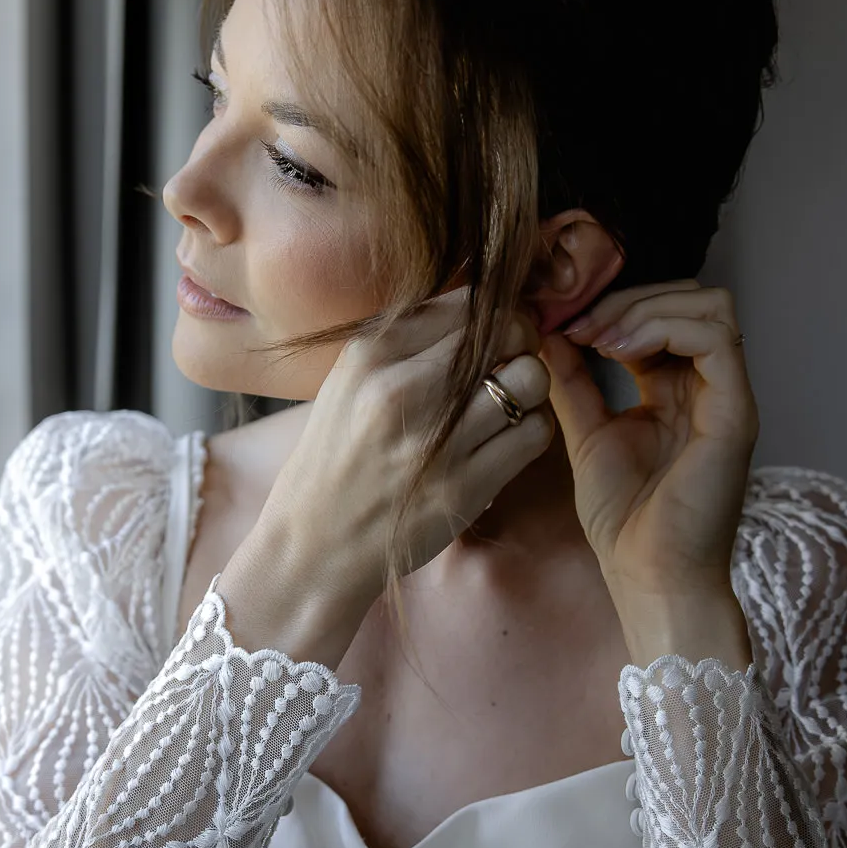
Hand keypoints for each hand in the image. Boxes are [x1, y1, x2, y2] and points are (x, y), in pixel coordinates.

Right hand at [267, 287, 553, 594]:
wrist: (313, 546)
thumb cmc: (333, 461)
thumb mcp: (348, 384)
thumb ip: (404, 343)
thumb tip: (474, 306)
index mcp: (372, 353)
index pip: (467, 301)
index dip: (497, 311)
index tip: (497, 331)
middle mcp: (404, 387)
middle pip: (508, 331)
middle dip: (521, 344)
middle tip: (510, 364)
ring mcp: (437, 438)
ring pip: (529, 379)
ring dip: (530, 388)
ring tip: (509, 404)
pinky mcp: (465, 484)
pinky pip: (533, 432)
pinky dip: (532, 430)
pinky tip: (508, 439)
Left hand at [540, 279, 756, 663]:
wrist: (649, 578)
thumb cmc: (623, 521)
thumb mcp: (585, 434)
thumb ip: (572, 383)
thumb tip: (546, 331)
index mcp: (676, 392)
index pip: (661, 315)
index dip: (613, 304)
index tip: (562, 319)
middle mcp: (707, 388)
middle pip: (690, 298)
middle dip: (627, 298)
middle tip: (578, 323)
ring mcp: (727, 398)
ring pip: (711, 306)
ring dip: (646, 308)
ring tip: (598, 337)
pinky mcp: (736, 414)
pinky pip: (717, 338)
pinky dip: (664, 328)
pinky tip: (618, 352)